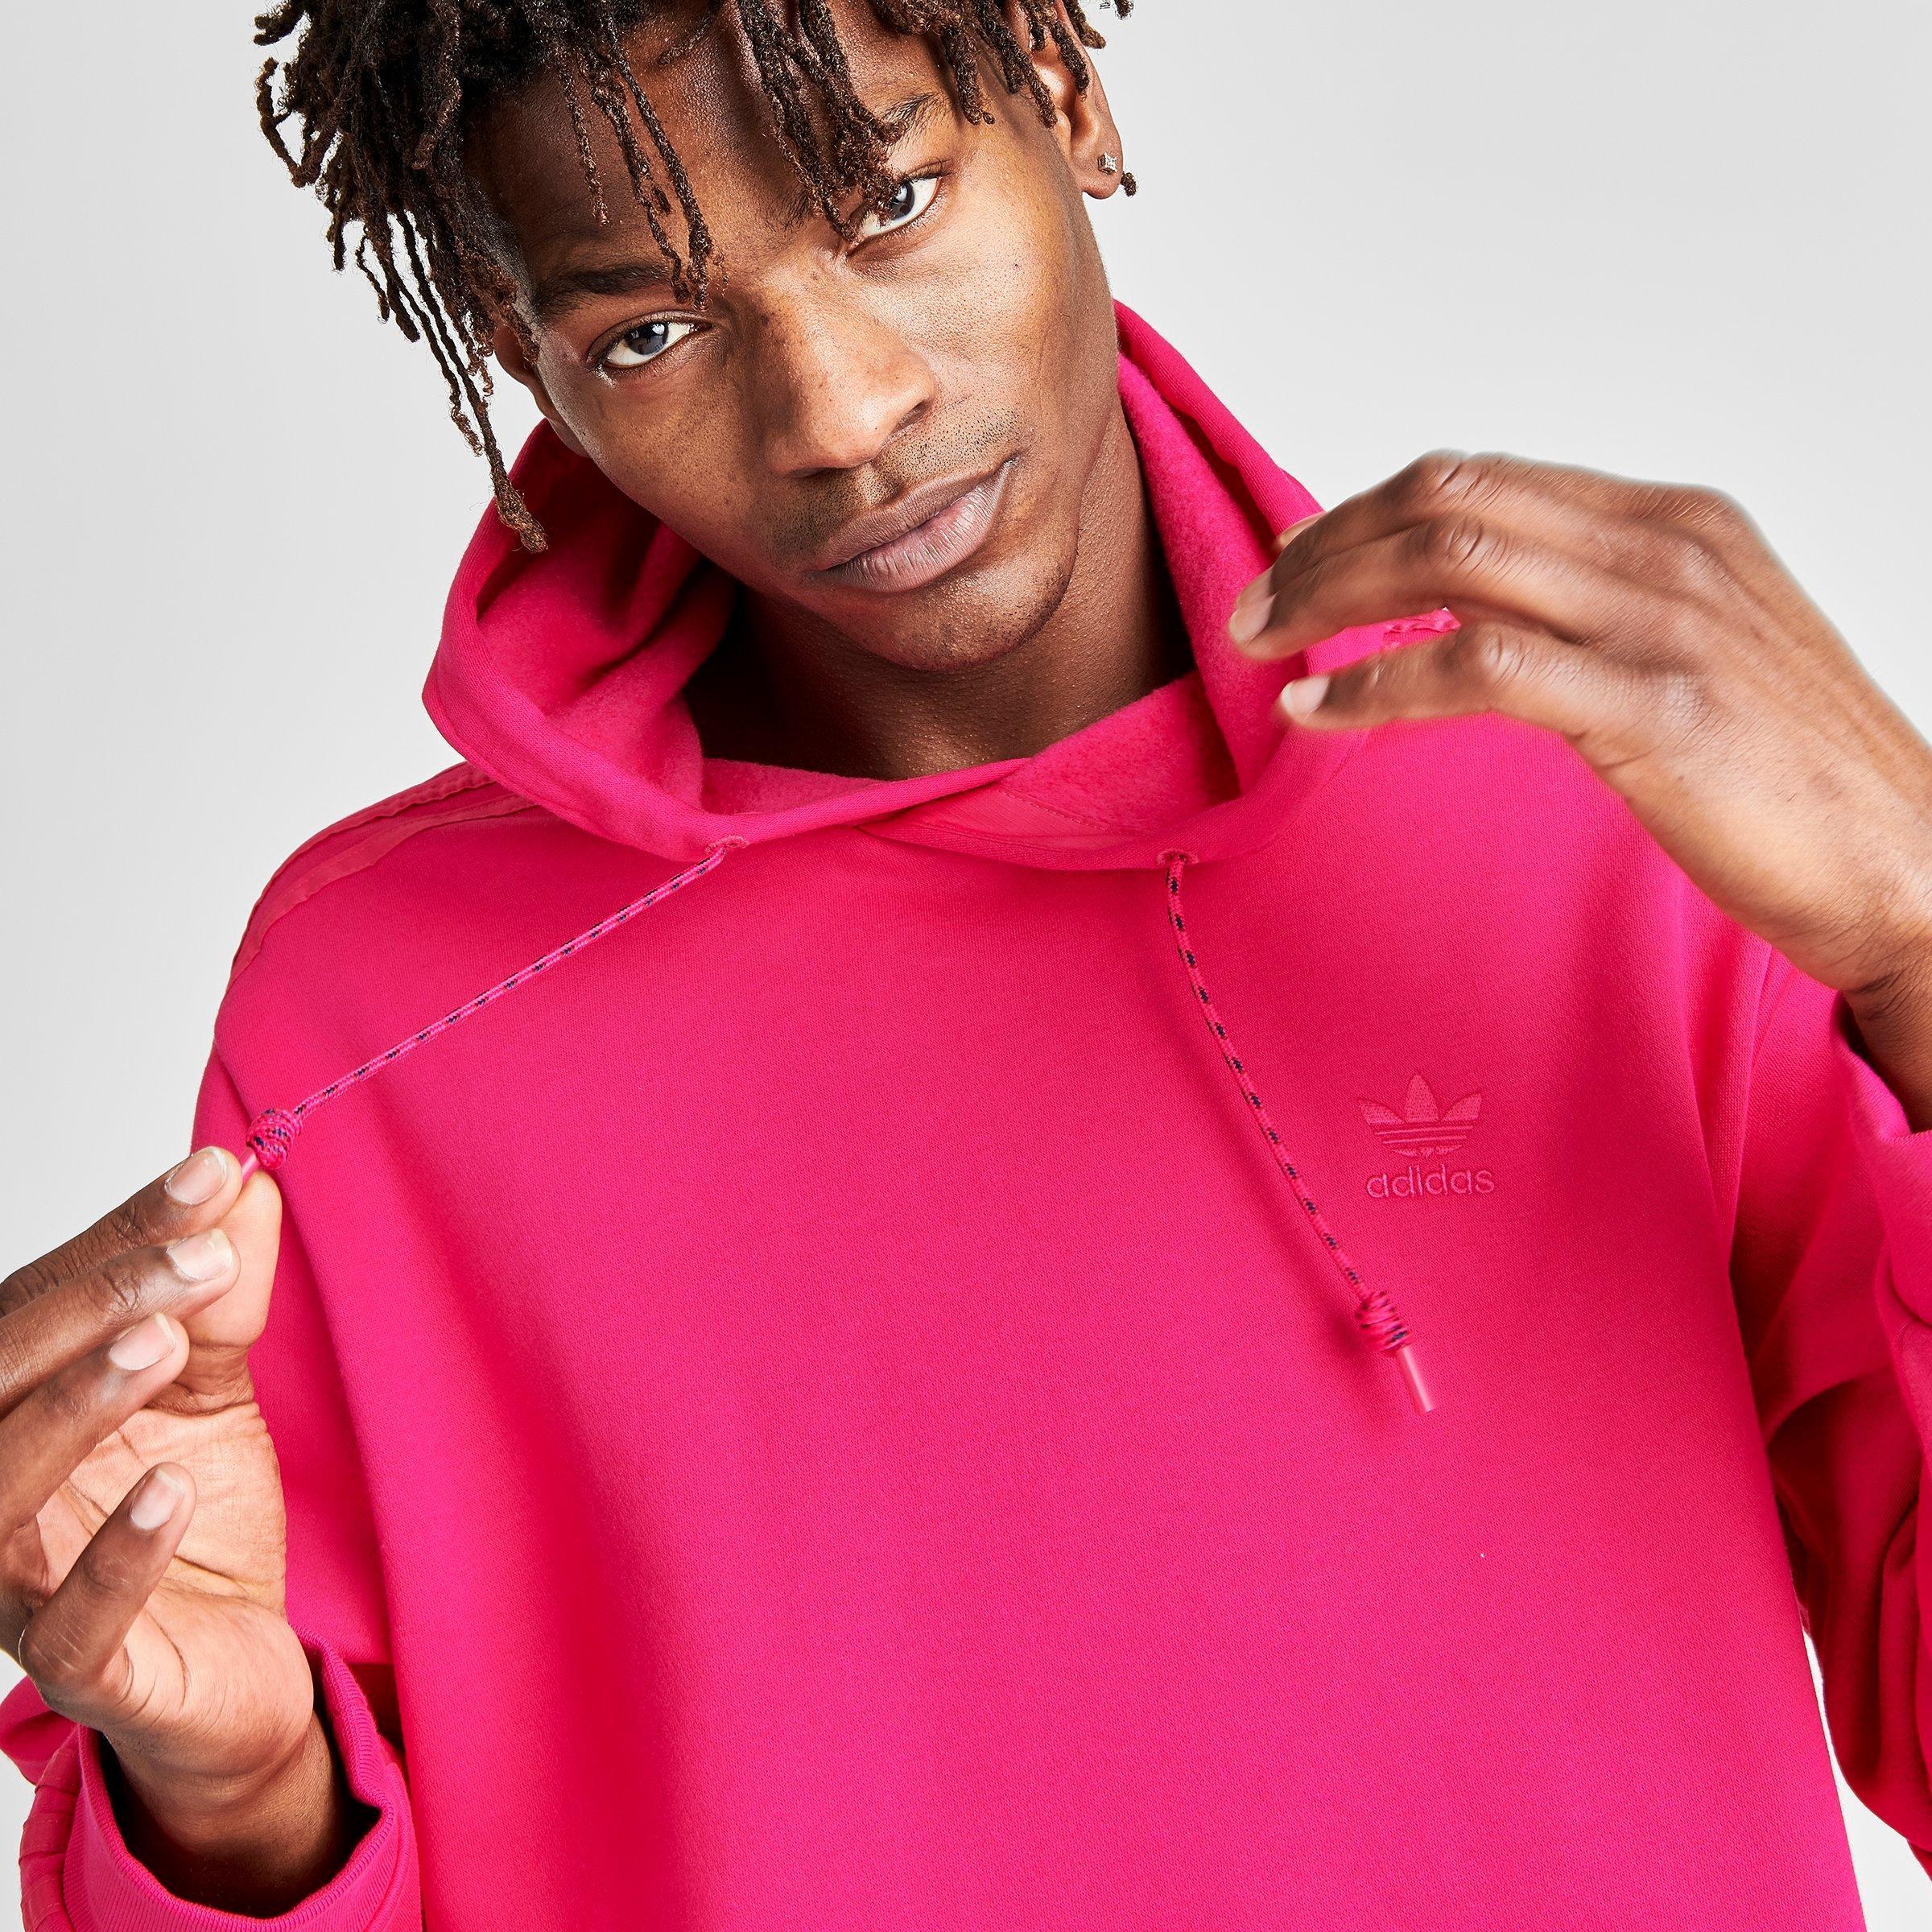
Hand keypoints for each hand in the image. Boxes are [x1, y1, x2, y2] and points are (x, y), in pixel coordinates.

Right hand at [1, 1147, 359, 1907]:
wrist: (235, 1664)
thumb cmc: (194, 1515)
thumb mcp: (214, 1391)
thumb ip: (220, 1301)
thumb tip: (246, 1188)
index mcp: (20, 1408)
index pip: (41, 1301)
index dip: (120, 1232)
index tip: (214, 1170)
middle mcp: (0, 1491)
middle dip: (93, 1304)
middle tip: (200, 1254)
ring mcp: (20, 1589)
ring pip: (0, 1492)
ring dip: (79, 1407)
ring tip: (160, 1343)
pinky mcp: (79, 1672)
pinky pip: (70, 1627)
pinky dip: (117, 1556)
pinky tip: (170, 1489)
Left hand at [1226, 450, 1931, 1120]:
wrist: (1907, 861)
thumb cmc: (1790, 776)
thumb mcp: (1691, 653)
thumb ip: (1595, 612)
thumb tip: (1476, 610)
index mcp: (1674, 521)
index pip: (1482, 474)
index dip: (1366, 511)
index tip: (1298, 561)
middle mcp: (1666, 546)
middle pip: (1450, 497)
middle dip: (1329, 546)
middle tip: (1252, 606)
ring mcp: (1663, 618)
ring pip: (1452, 556)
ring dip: (1331, 597)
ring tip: (1261, 645)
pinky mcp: (1652, 705)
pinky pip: (1477, 664)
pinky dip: (1376, 683)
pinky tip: (1317, 711)